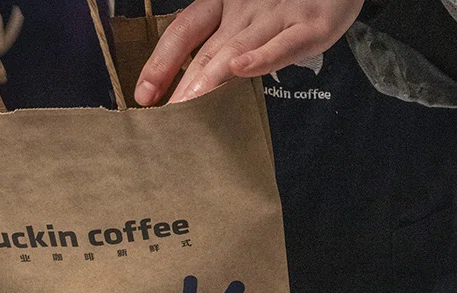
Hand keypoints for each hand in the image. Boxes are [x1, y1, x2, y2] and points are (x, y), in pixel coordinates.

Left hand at [134, 0, 364, 104]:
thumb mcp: (258, 12)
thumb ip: (233, 40)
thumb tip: (203, 82)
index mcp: (228, 3)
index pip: (185, 32)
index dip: (162, 62)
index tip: (145, 95)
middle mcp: (247, 9)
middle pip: (207, 50)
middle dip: (182, 83)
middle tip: (163, 117)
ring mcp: (279, 15)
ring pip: (238, 48)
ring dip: (210, 78)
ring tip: (187, 106)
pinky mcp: (312, 24)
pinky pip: (284, 43)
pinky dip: (262, 56)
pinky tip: (240, 69)